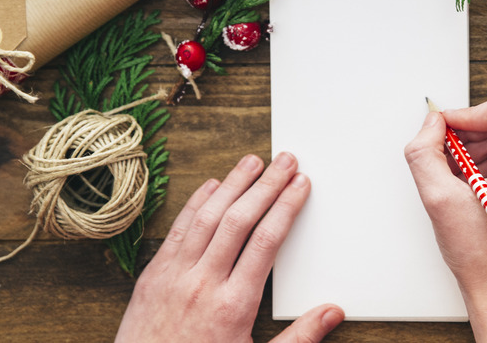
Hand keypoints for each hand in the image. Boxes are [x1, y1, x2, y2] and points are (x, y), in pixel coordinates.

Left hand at [116, 153, 343, 342]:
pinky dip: (195, 204)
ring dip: (232, 185)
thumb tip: (333, 312)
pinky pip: (177, 230)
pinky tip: (211, 186)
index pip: (267, 241)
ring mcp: (174, 276)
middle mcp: (203, 283)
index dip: (287, 206)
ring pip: (207, 217)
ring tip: (252, 162)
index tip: (300, 185)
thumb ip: (299, 338)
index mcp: (234, 305)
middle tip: (285, 160)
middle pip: (239, 220)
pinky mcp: (153, 276)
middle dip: (266, 185)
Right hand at [404, 92, 486, 341]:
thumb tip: (432, 123)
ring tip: (458, 180)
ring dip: (477, 152)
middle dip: (470, 137)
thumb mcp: (441, 200)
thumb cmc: (484, 261)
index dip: (467, 115)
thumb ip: (425, 152)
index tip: (444, 130)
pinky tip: (471, 187)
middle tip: (445, 158)